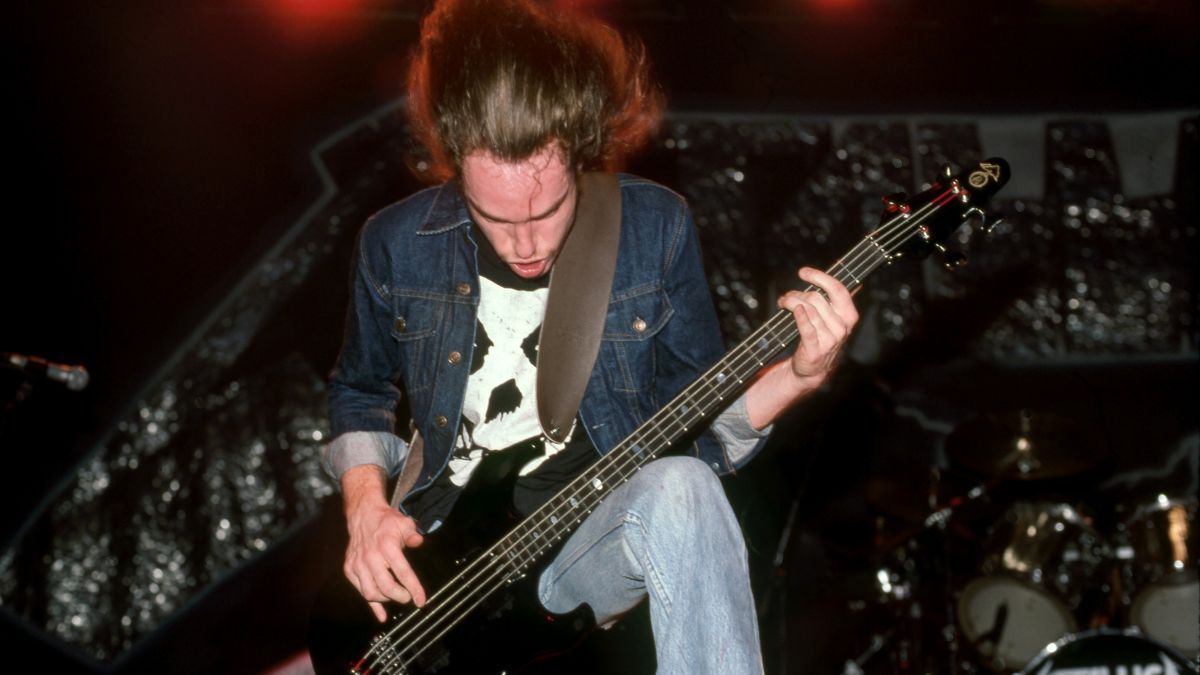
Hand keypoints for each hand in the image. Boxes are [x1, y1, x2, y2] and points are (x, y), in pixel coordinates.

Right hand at [341, 466, 426, 622]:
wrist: (363, 515)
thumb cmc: (386, 521)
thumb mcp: (404, 523)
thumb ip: (413, 535)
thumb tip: (419, 542)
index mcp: (387, 546)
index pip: (402, 572)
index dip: (413, 588)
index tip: (421, 600)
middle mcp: (371, 557)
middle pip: (386, 587)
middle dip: (400, 596)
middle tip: (408, 597)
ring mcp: (358, 564)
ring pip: (370, 593)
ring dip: (386, 599)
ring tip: (396, 596)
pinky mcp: (350, 569)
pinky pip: (360, 591)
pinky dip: (371, 605)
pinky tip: (381, 615)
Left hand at [776, 267, 858, 388]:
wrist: (814, 369)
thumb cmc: (822, 338)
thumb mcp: (834, 319)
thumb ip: (836, 300)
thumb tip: (844, 279)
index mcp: (849, 316)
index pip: (838, 289)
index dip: (820, 277)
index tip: (803, 272)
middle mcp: (842, 327)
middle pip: (817, 298)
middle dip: (798, 293)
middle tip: (788, 296)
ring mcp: (830, 339)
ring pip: (807, 309)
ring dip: (790, 302)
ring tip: (783, 303)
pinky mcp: (815, 348)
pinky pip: (806, 327)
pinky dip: (798, 315)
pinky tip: (792, 309)